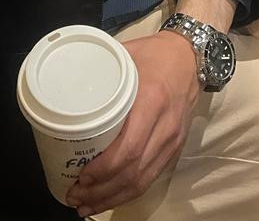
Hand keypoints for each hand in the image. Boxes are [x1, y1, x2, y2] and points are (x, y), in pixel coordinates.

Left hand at [65, 32, 198, 216]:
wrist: (191, 55)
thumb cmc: (156, 53)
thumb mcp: (127, 54)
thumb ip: (102, 68)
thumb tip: (67, 79)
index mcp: (151, 101)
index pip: (129, 149)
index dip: (103, 170)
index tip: (80, 176)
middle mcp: (165, 126)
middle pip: (133, 172)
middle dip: (101, 190)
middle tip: (74, 195)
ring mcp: (173, 140)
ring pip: (143, 181)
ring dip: (113, 198)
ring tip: (86, 204)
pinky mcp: (175, 147)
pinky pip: (152, 177)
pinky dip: (130, 192)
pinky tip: (111, 198)